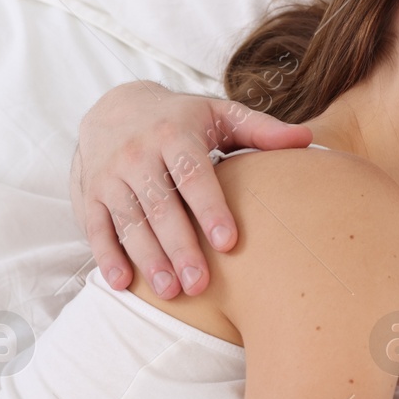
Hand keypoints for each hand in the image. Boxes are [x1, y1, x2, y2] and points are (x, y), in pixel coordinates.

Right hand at [71, 81, 311, 297]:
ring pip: (129, 221)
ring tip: (172, 291)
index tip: (230, 241)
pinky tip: (123, 283)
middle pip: (160, 206)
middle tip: (200, 284)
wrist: (114, 107)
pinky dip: (107, 256)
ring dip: (148, 258)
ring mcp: (110, 176)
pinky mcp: (90, 194)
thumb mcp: (220, 114)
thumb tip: (308, 141)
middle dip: (180, 247)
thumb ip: (262, 130)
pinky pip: (96, 228)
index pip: (193, 175)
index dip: (211, 208)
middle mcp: (137, 154)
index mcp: (174, 134)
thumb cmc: (181, 118)